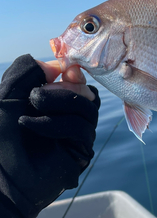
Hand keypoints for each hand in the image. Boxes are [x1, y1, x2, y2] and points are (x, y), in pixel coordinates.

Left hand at [0, 54, 100, 217]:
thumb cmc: (0, 136)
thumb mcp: (7, 94)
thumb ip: (27, 70)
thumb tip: (59, 66)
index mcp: (55, 102)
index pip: (77, 81)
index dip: (72, 72)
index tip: (63, 70)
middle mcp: (69, 117)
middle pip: (86, 91)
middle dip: (62, 89)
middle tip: (36, 96)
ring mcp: (77, 135)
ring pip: (87, 107)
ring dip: (58, 102)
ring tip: (29, 113)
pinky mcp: (81, 152)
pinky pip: (81, 128)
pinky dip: (56, 123)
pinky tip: (32, 127)